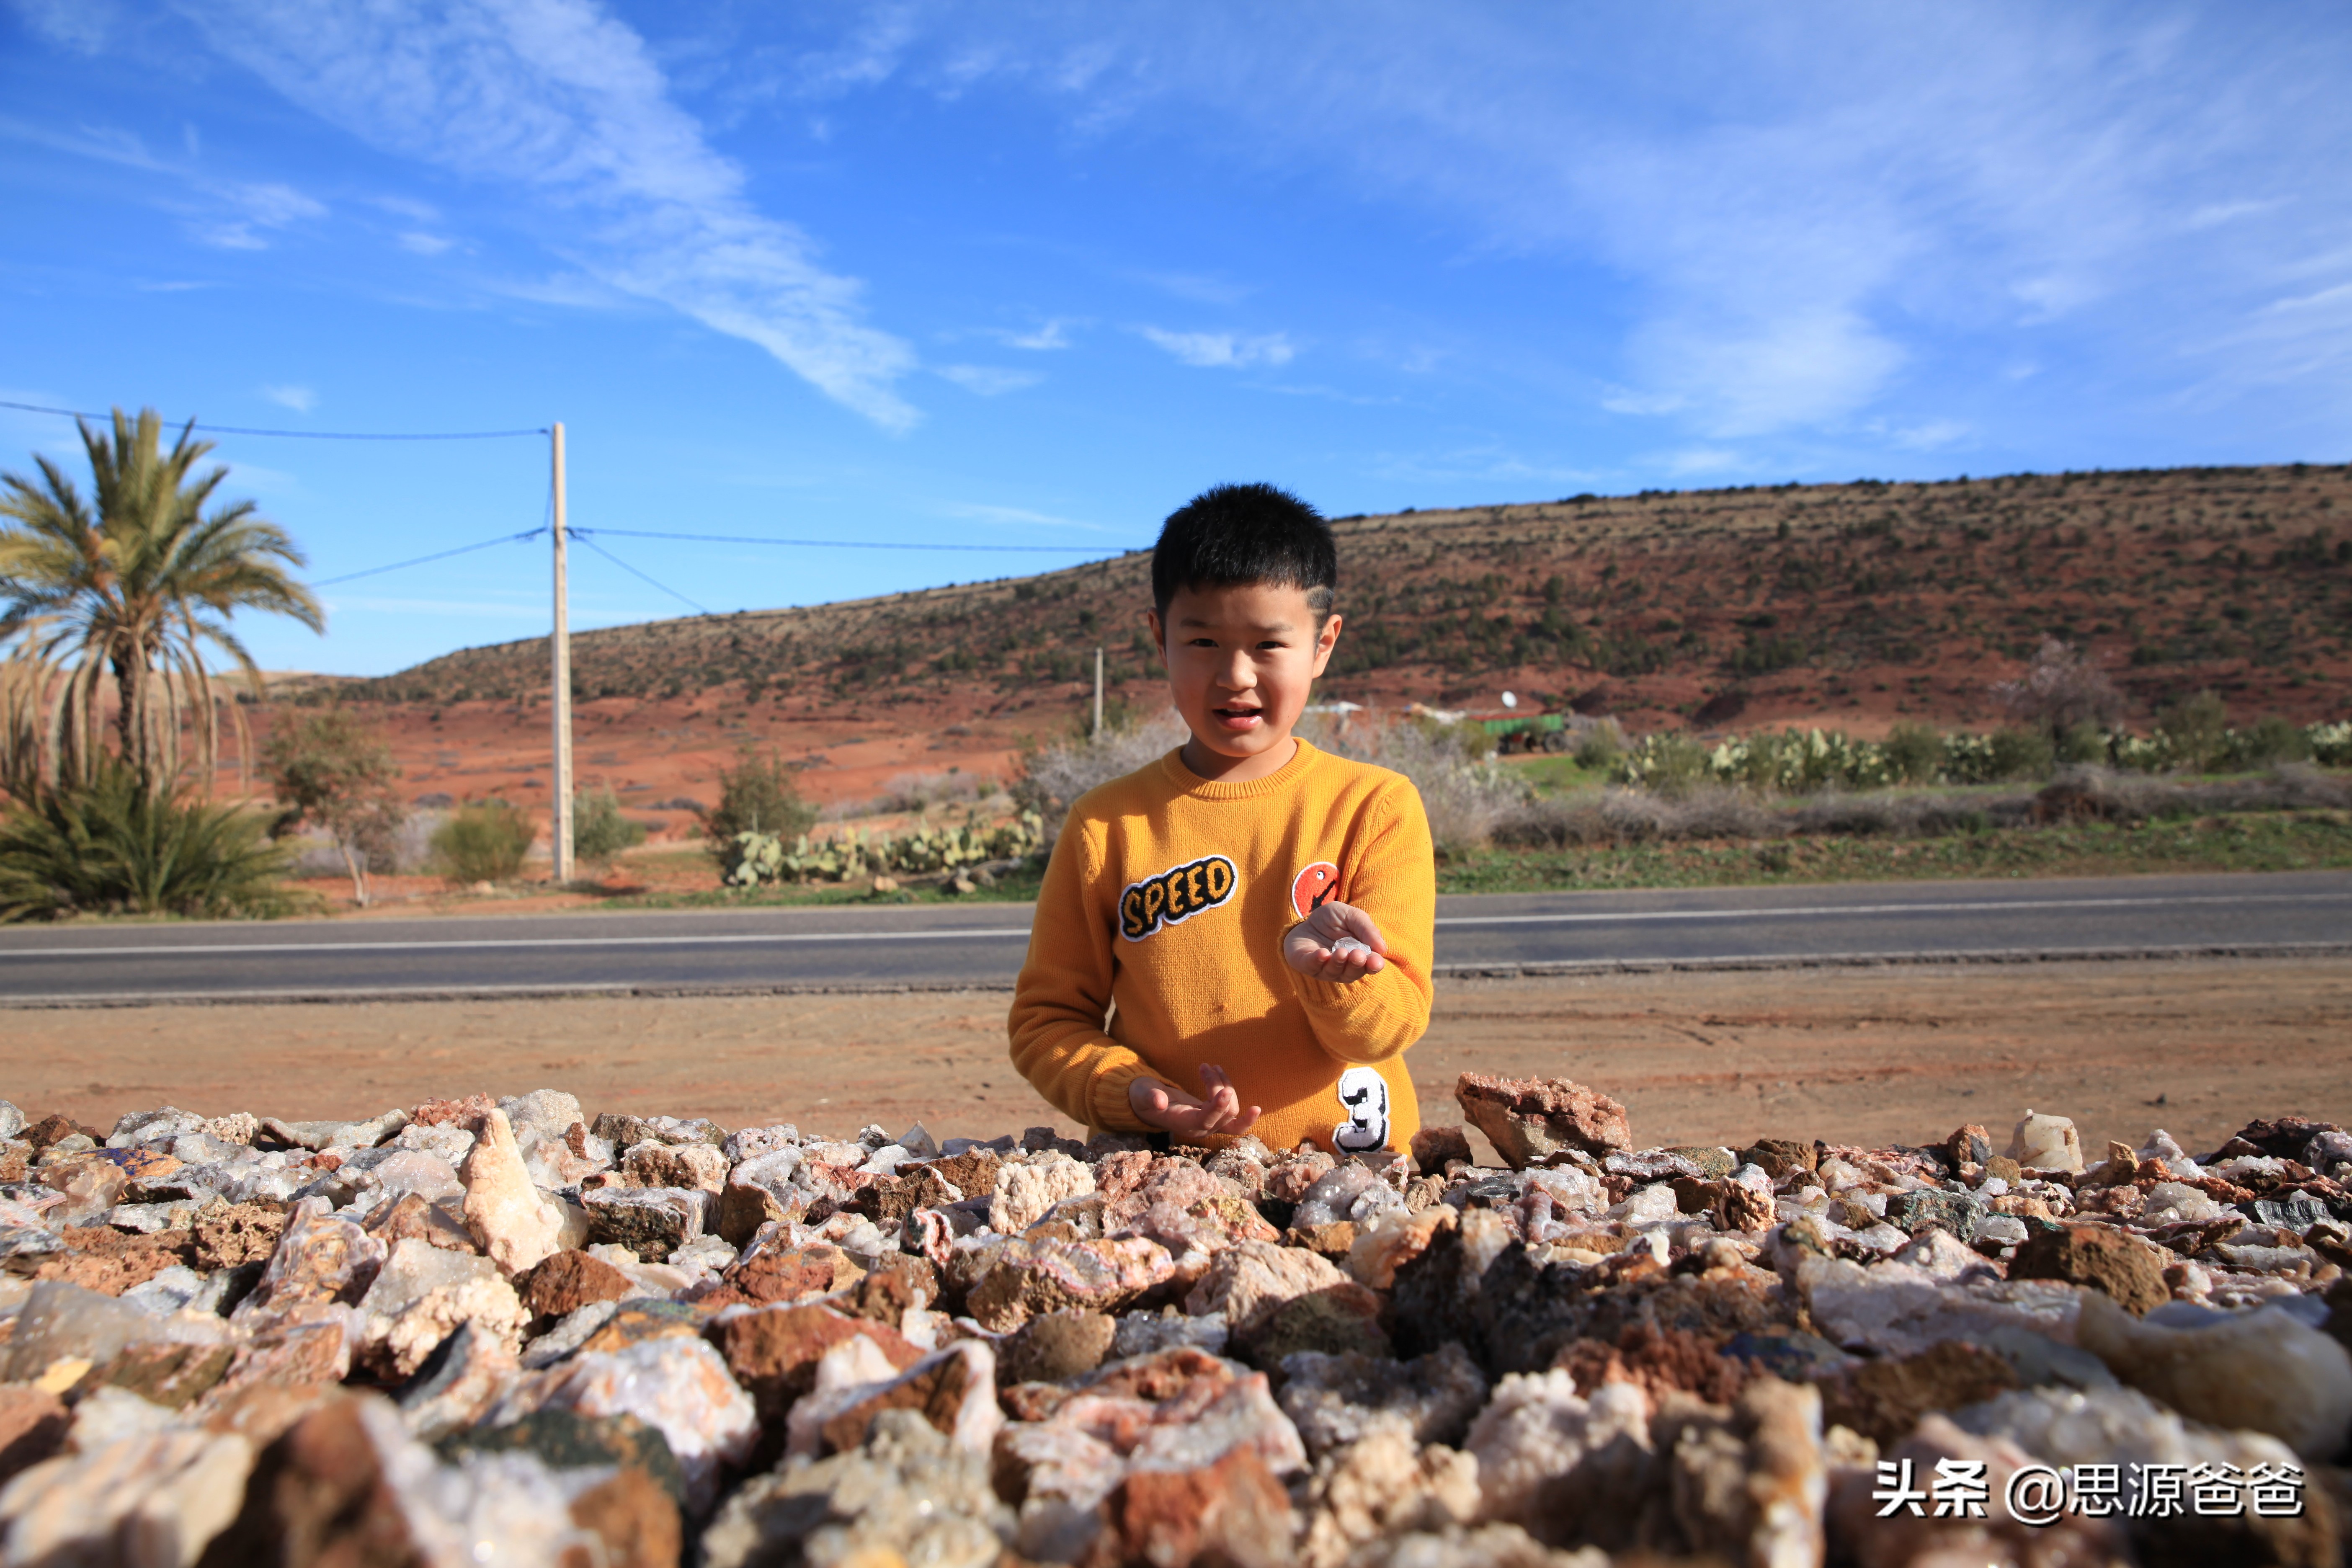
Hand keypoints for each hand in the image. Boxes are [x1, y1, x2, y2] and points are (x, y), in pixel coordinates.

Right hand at [1128, 1063, 1260, 1137]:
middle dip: (1219, 1087)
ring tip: (1211, 1067)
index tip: (1226, 1090)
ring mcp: (1209, 1125)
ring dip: (1226, 1086)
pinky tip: (1256, 1108)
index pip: (1206, 1120)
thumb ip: (1149, 1097)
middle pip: (1223, 1114)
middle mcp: (1199, 1129)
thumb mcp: (1143, 1094)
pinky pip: (1235, 1123)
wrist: (1149, 1104)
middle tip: (1205, 1066)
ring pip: (1231, 1112)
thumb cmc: (1145, 1097)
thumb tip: (1159, 1101)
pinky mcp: (1215, 1119)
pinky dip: (1246, 1116)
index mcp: (1183, 1124)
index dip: (1217, 1107)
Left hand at [1282, 900, 1387, 983]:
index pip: (1370, 965)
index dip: (1374, 965)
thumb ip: (1367, 929)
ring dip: (1338, 963)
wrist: (1307, 919)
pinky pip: (1312, 966)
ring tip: (1342, 952)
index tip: (1376, 962)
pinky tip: (1322, 954)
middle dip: (1356, 965)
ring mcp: (1324, 968)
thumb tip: (1382, 949)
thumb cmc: (1334, 920)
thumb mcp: (1352, 916)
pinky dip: (1317, 961)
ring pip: (1333, 972)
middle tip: (1358, 956)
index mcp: (1360, 957)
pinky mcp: (1306, 964)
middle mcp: (1344, 967)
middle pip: (1352, 972)